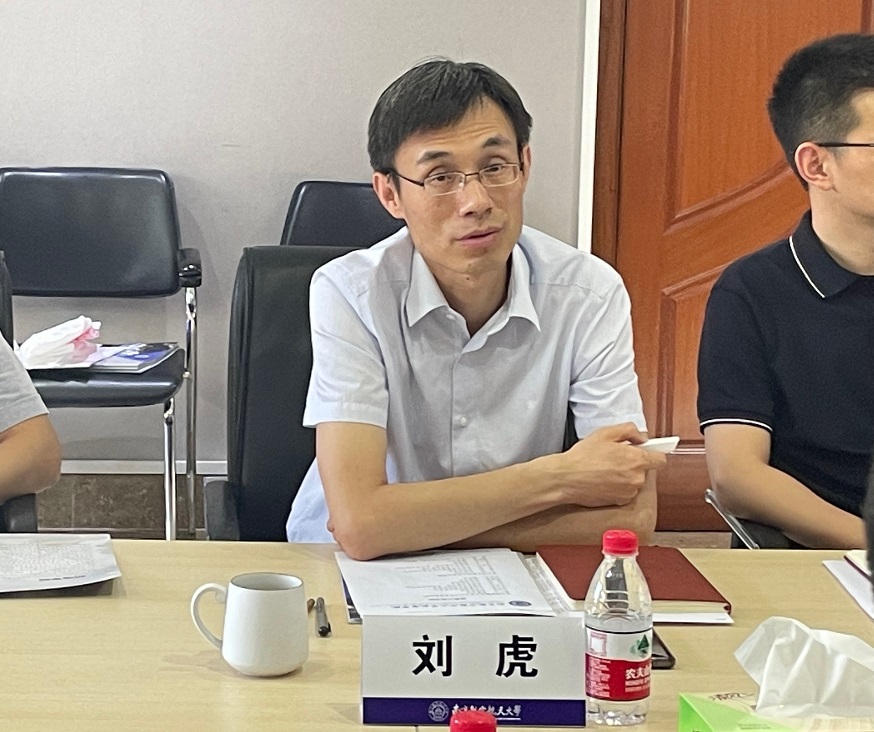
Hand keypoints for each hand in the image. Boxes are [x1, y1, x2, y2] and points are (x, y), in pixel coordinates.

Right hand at [551, 423, 666, 507]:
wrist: (566, 478)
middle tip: (615, 458)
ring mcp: (629, 492)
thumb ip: (629, 431)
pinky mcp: (620, 502)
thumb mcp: (605, 433)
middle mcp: (637, 478)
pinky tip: (603, 480)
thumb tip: (642, 438)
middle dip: (634, 464)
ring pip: (635, 482)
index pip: (660, 460)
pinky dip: (618, 487)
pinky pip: (626, 492)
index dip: (653, 454)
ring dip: (626, 476)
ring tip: (606, 470)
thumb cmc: (583, 456)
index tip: (645, 452)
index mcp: (637, 460)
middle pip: (646, 471)